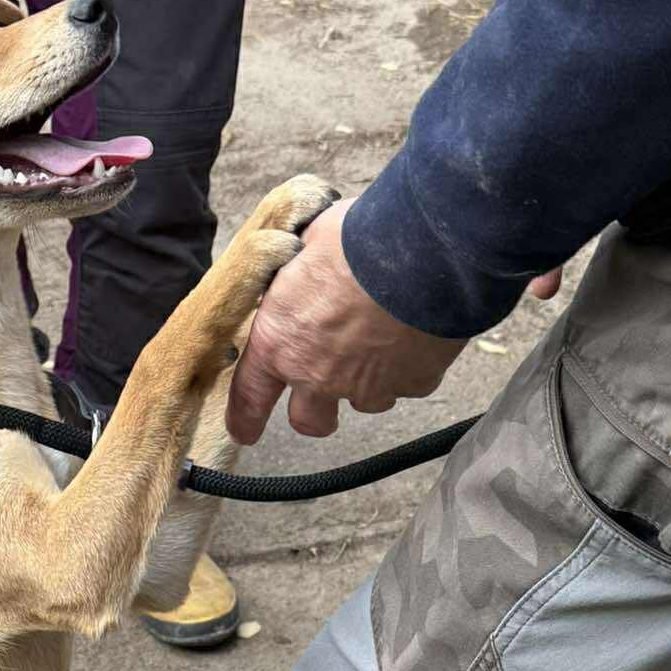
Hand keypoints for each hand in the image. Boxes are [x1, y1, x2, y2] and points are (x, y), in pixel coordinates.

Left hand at [225, 196, 563, 443]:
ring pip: (365, 401)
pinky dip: (412, 366)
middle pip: (309, 421)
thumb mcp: (303, 246)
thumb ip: (293, 279)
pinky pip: (408, 384)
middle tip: (324, 397)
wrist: (423, 248)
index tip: (246, 431)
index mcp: (281, 342)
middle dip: (314, 413)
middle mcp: (318, 375)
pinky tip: (418, 333)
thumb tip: (293, 277)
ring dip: (369, 381)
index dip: (246, 418)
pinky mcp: (412, 383)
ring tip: (383, 342)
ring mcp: (367, 386)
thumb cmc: (357, 239)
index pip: (249, 396)